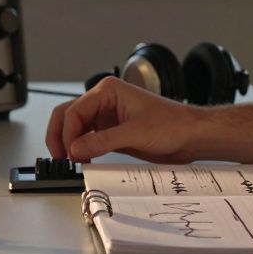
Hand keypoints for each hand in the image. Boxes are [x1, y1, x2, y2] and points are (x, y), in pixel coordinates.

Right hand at [45, 77, 203, 162]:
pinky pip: (87, 140)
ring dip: (70, 145)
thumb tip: (76, 149)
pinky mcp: (111, 132)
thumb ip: (102, 141)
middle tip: (61, 158)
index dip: (68, 134)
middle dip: (61, 137)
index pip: (74, 111)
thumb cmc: (172, 124)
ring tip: (72, 162)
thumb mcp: (135, 133)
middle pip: (68, 116)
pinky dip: (81, 151)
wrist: (191, 136)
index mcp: (108, 91)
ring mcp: (106, 117)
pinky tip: (84, 162)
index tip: (70, 153)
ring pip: (75, 129)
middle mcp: (104, 101)